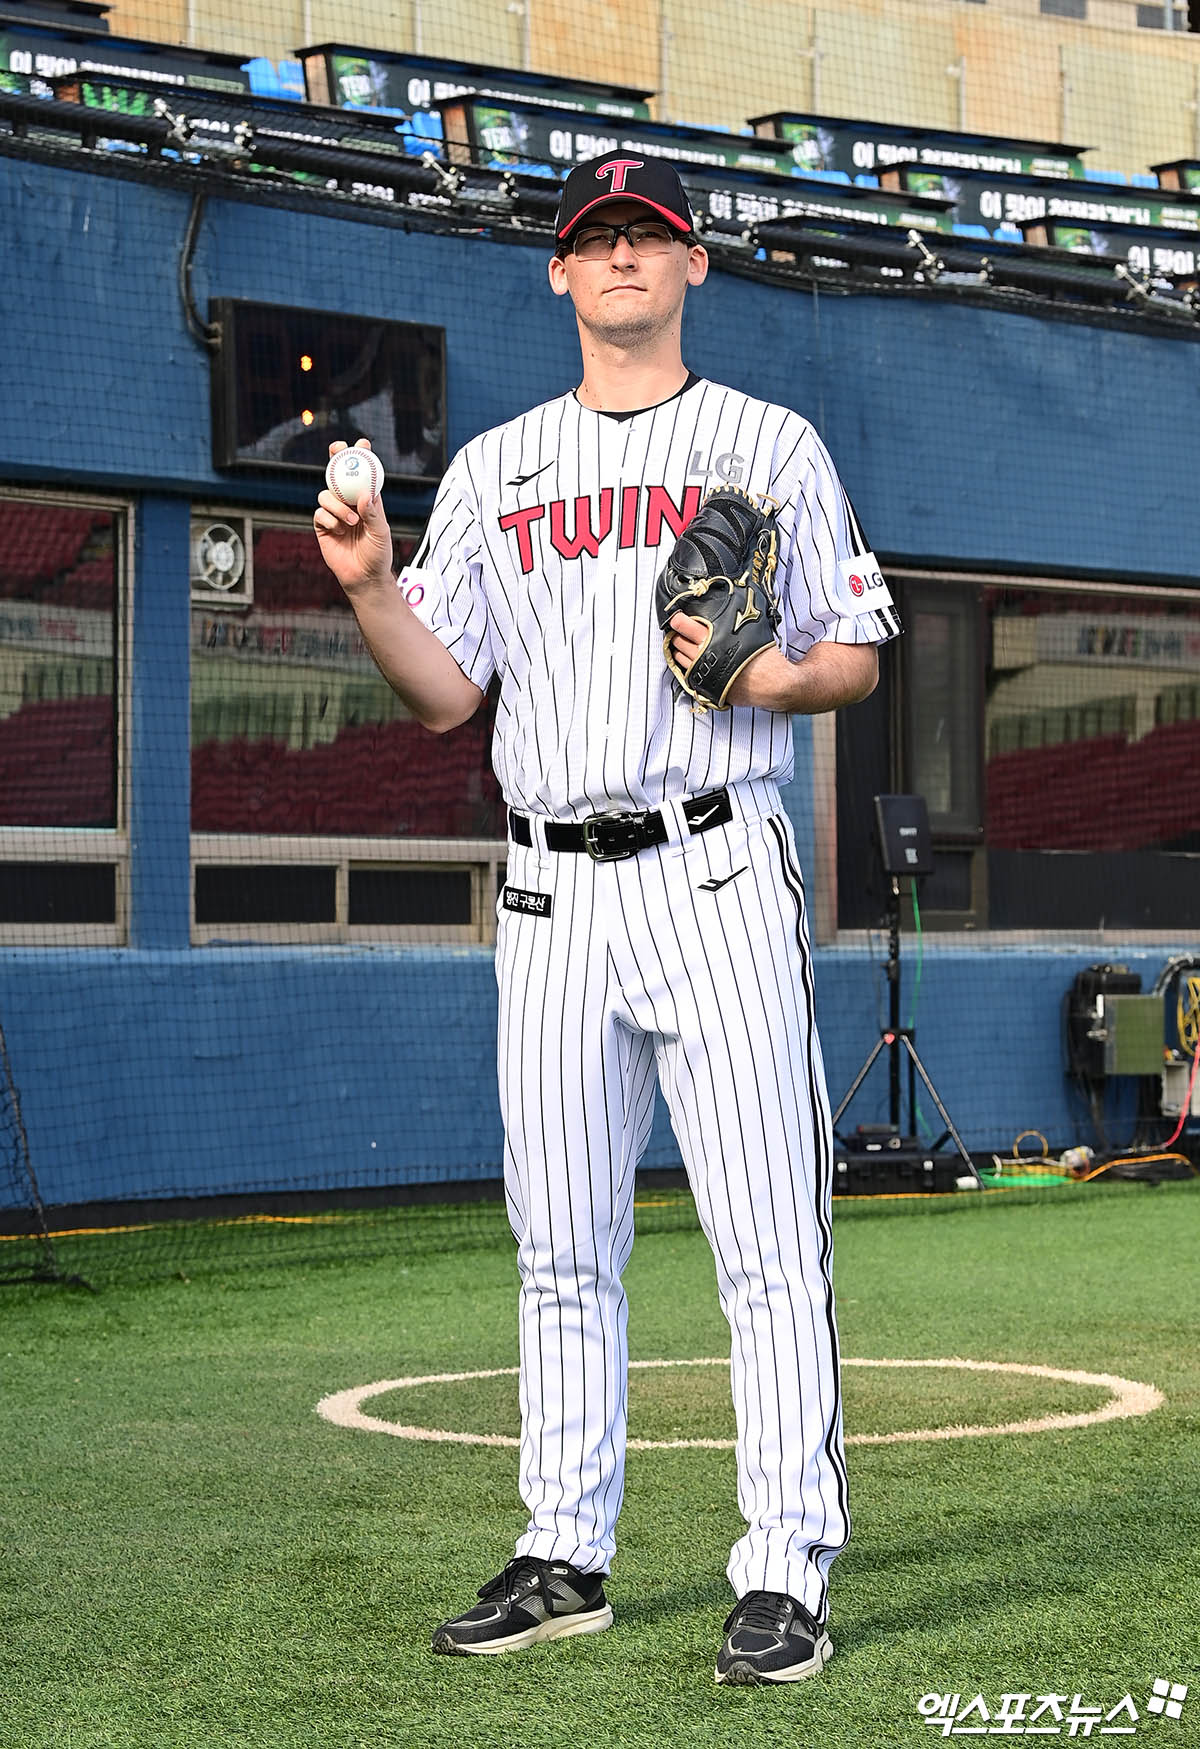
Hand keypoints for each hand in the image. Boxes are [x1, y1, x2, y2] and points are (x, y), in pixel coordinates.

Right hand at [313, 440, 393, 592]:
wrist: (364, 578)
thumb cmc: (378, 555)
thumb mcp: (381, 533)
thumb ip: (373, 513)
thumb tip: (364, 494)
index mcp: (367, 501)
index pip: (364, 475)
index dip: (362, 457)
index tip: (362, 443)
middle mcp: (349, 504)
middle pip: (338, 476)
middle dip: (336, 459)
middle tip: (337, 448)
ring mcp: (335, 515)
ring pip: (326, 495)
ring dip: (337, 505)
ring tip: (352, 522)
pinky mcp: (323, 527)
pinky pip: (320, 514)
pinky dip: (330, 520)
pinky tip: (340, 531)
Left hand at [666, 610, 775, 703]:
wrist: (773, 684)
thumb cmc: (765, 657)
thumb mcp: (751, 630)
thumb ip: (734, 621)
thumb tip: (732, 606)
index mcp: (714, 640)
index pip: (685, 627)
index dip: (678, 621)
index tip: (675, 618)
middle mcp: (705, 657)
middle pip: (678, 643)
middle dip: (676, 636)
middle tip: (678, 631)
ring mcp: (704, 674)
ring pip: (681, 661)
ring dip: (679, 652)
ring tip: (683, 646)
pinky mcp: (707, 688)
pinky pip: (690, 677)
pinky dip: (688, 669)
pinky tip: (692, 663)